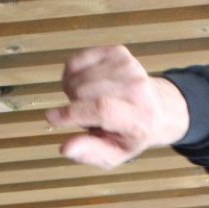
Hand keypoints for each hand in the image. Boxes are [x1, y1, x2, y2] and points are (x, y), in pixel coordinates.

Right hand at [45, 45, 189, 168]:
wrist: (157, 109)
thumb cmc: (131, 134)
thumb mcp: (115, 154)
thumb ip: (90, 153)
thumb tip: (66, 149)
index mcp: (138, 117)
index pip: (102, 109)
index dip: (73, 113)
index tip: (51, 118)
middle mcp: (137, 88)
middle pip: (85, 92)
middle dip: (73, 106)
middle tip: (85, 116)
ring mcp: (128, 66)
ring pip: (79, 77)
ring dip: (73, 92)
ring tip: (87, 102)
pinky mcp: (117, 52)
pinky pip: (77, 61)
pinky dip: (72, 75)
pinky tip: (84, 86)